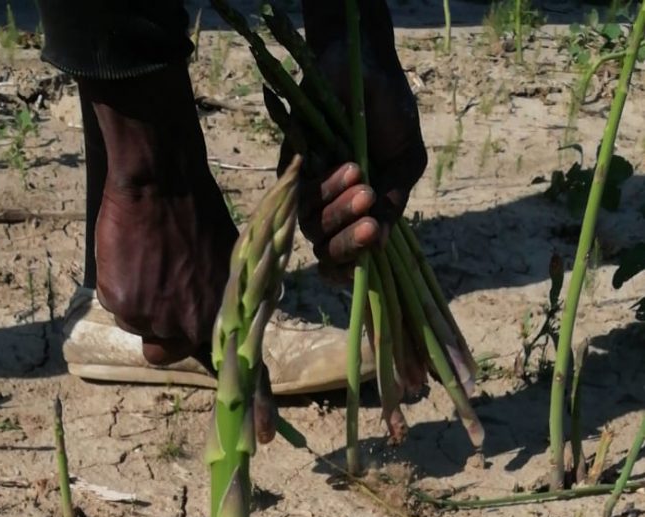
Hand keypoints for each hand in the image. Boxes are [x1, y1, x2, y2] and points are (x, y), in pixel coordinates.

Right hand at [88, 68, 237, 365]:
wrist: (163, 182)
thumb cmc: (198, 212)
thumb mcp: (227, 262)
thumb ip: (220, 297)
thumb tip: (223, 314)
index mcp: (216, 320)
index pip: (196, 355)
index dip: (180, 341)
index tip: (172, 327)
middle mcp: (188, 327)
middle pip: (158, 349)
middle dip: (153, 324)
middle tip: (150, 287)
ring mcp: (154, 319)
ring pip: (132, 323)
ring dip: (132, 298)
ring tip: (141, 259)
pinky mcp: (123, 303)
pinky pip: (112, 303)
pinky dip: (113, 281)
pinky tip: (126, 252)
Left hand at [292, 42, 426, 272]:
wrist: (366, 68)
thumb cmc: (389, 114)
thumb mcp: (405, 161)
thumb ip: (395, 201)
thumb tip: (381, 245)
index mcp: (358, 216)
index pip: (345, 260)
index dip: (351, 268)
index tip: (371, 256)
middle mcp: (331, 210)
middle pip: (326, 251)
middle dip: (348, 243)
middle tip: (371, 228)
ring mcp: (309, 190)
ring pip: (312, 225)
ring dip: (339, 211)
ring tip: (364, 181)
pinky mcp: (290, 168)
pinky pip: (300, 193)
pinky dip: (326, 186)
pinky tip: (352, 166)